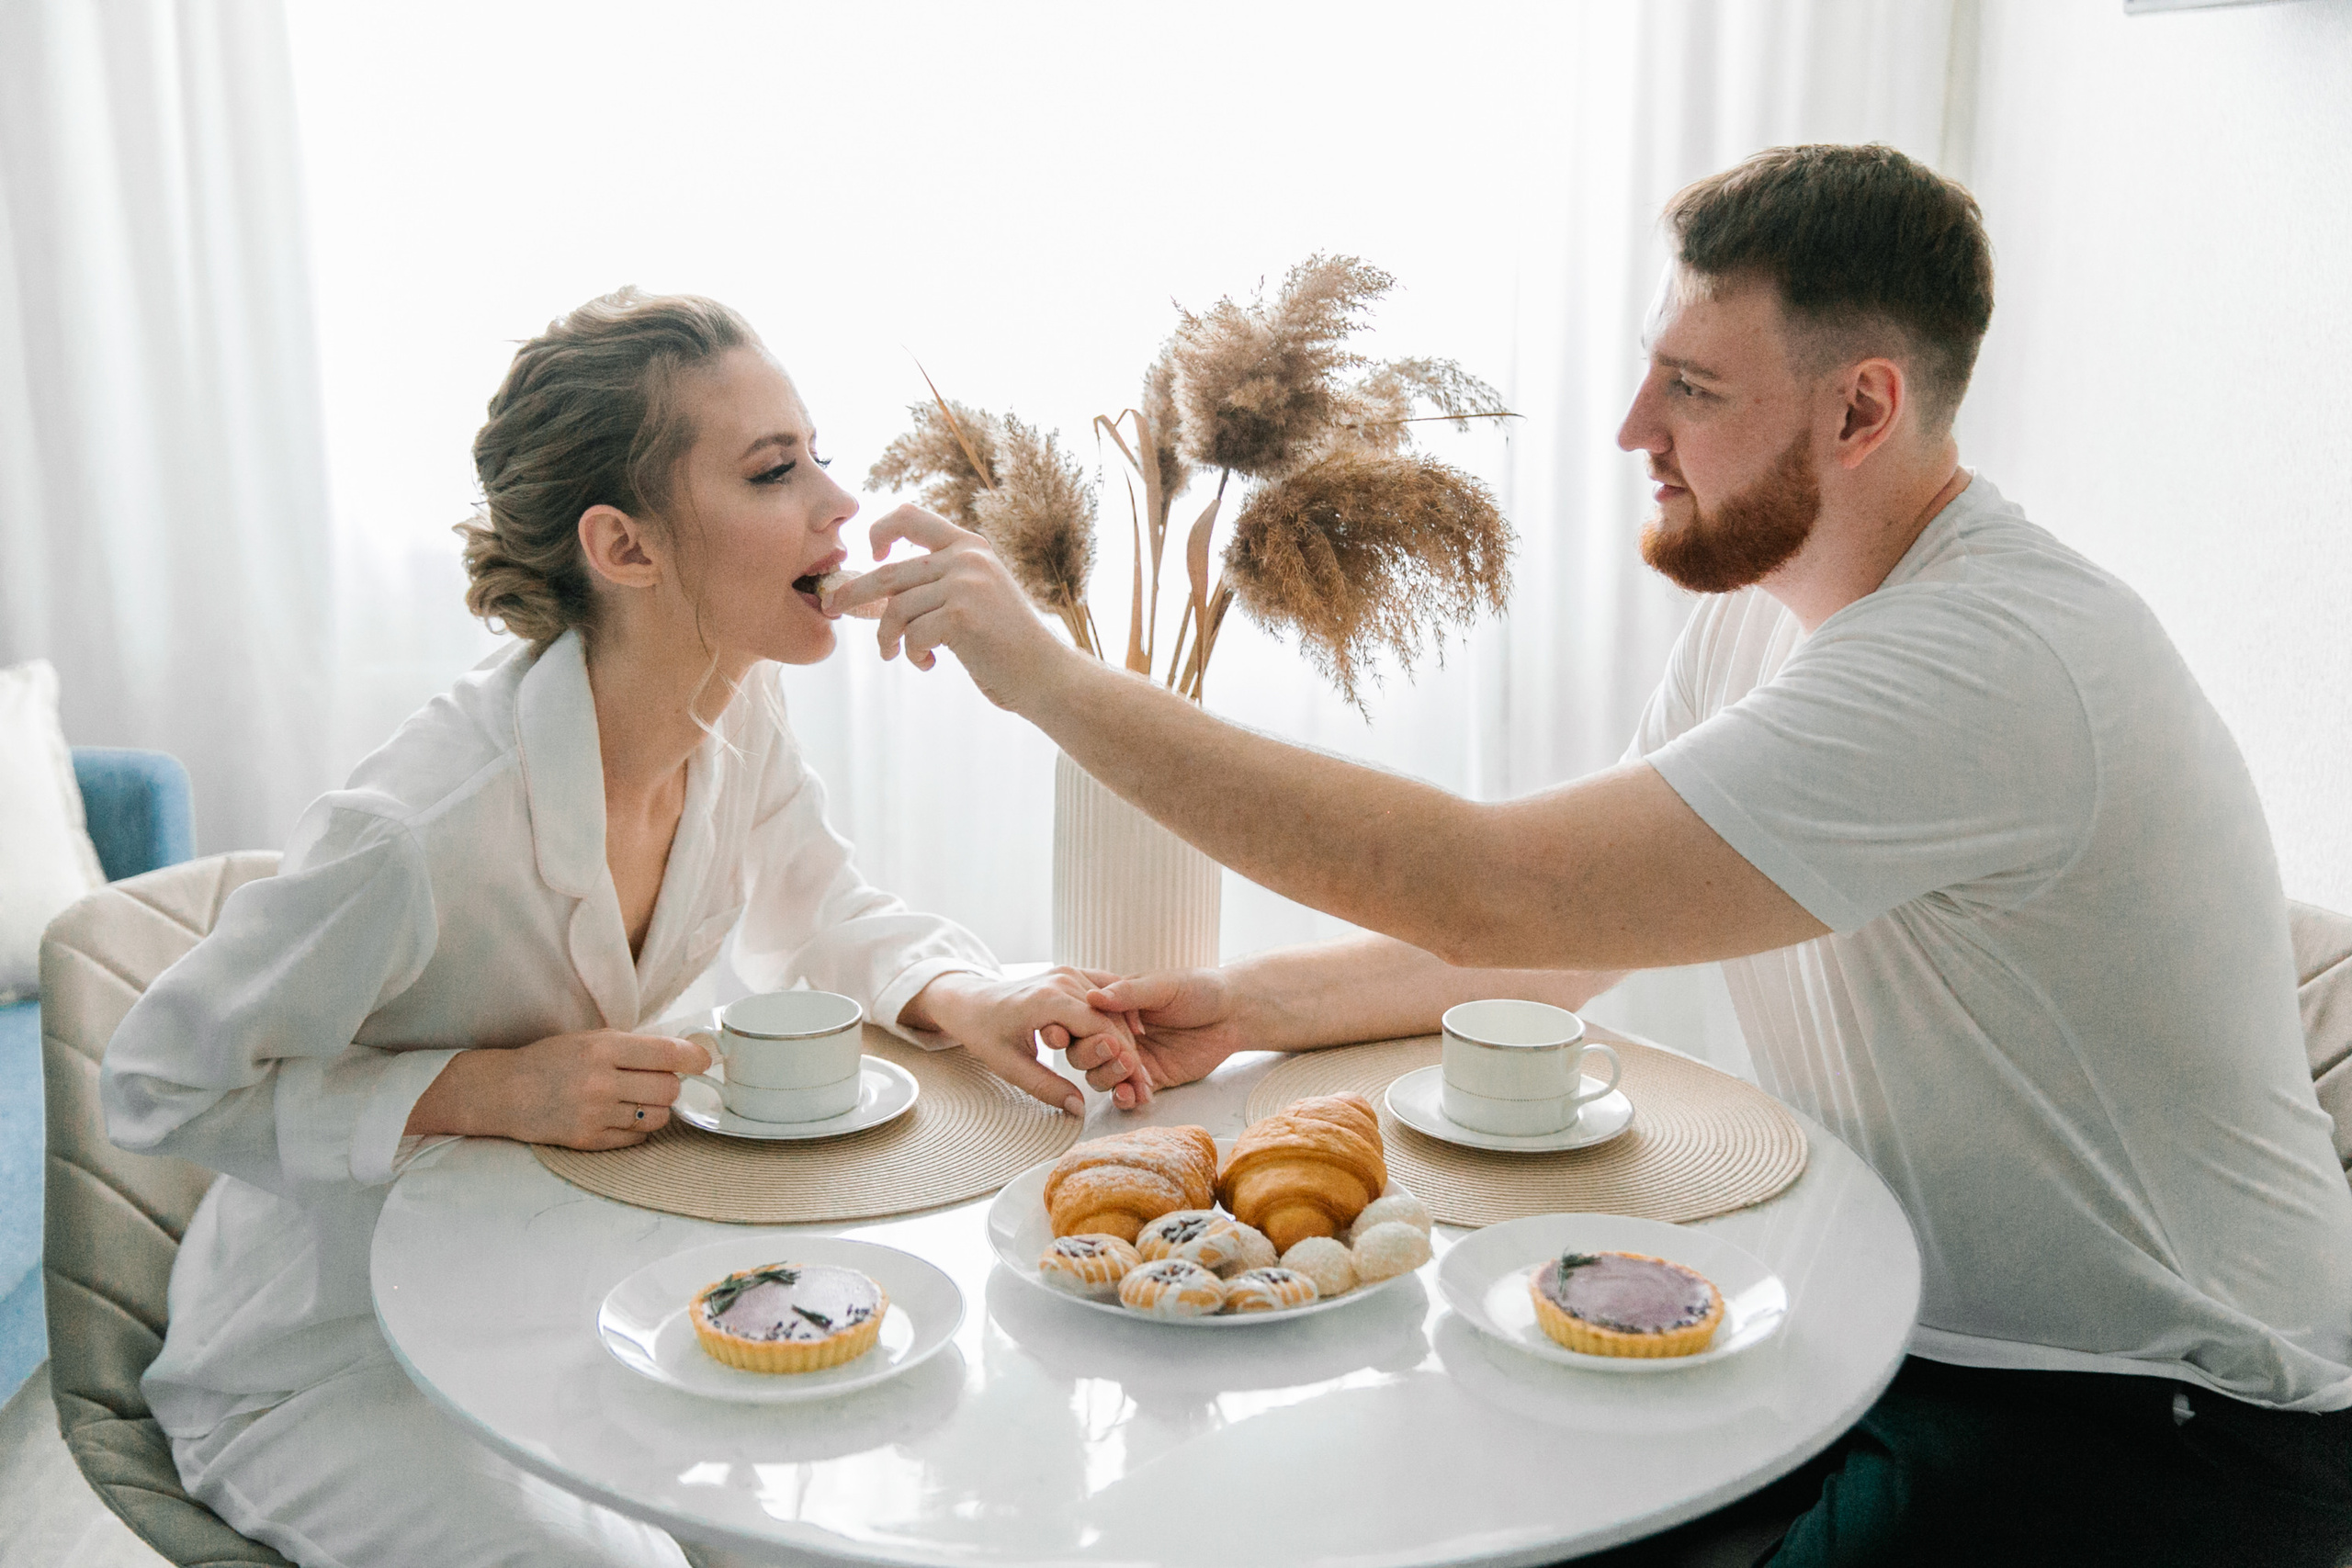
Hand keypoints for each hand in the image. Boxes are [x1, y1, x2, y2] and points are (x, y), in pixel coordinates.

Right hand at [405, 1030, 711, 1149]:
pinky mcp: (588, 1140)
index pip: (666, 1053)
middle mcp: (600, 1081)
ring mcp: (594, 1114)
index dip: (694, 1057)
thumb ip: (634, 1047)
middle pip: (669, 1089)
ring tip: (635, 1099)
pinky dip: (638, 1129)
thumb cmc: (552, 1060)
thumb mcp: (591, 1039)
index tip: (704, 1060)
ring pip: (658, 1116)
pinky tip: (620, 1116)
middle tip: (657, 1081)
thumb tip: (686, 1054)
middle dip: (671, 1085)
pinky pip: (637, 1139)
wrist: (504, 1092)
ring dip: (655, 1108)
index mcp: (603, 1048)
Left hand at [826, 505, 1073, 711]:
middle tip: (834, 608)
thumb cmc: (1005, 643)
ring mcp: (965, 584)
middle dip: (855, 593)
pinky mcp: (961, 616)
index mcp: (969, 546)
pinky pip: (912, 635)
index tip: (872, 555)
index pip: (911, 516)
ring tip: (895, 654)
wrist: (1044, 674)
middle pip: (889, 571)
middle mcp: (967, 558)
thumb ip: (939, 579)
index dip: (880, 529)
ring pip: (896, 609)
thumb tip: (877, 586)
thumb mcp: (977, 594)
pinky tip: (929, 664)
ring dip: (888, 638)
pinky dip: (912, 654)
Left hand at [906, 969, 1144, 1114]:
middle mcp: (1064, 980)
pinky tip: (1132, 1037)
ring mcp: (1069, 973)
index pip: (1100, 1029)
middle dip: (1129, 1053)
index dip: (1121, 1058)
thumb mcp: (1009, 1065)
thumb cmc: (983, 1032)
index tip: (1135, 1084)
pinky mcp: (1071, 974)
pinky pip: (1105, 994)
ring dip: (1127, 1038)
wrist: (969, 1001)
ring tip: (1137, 1071)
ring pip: (1111, 1009)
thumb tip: (1078, 1109)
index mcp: (1048, 1000)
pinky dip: (1120, 1015)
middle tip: (1143, 1086)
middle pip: (1110, 1019)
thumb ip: (1045, 1087)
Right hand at [1069, 968, 1250, 1097]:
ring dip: (1109, 1080)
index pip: (1084, 1021)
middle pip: (1085, 1053)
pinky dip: (1127, 1098)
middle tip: (1117, 1054)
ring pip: (1101, 1077)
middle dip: (1094, 1058)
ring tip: (1127, 1077)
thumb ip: (1129, 993)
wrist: (1234, 1012)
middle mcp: (1117, 1033)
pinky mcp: (1151, 1078)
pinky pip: (1130, 1093)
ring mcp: (1133, 1058)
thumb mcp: (1163, 985)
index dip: (1083, 1031)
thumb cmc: (1199, 988)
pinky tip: (1133, 1096)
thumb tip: (1092, 997)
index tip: (1094, 1035)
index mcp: (1114, 1006)